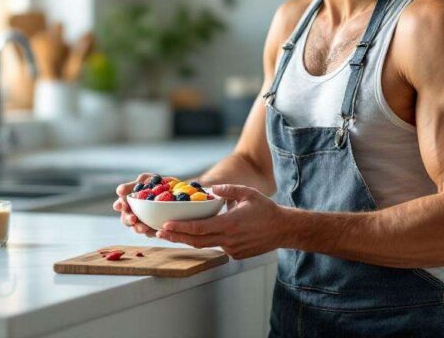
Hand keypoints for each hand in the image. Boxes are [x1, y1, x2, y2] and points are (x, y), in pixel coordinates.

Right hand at [113, 173, 156, 236]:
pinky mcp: (152, 229)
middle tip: (133, 218)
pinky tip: (155, 231)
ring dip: (138, 228)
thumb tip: (119, 191)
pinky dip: (151, 232)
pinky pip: (150, 233)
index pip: (120, 205)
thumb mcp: (148, 179)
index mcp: (129, 201)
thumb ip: (135, 183)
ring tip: (144, 228)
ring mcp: (142, 222)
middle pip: (125, 219)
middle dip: (128, 219)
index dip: (119, 205)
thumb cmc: (158, 183)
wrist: (177, 191)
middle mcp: (133, 213)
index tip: (121, 205)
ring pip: (136, 228)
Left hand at [157, 184, 283, 258]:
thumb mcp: (248, 193)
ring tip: (171, 234)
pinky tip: (200, 234)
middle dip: (176, 237)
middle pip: (196, 240)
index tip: (166, 225)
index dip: (181, 228)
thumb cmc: (266, 210)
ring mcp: (232, 249)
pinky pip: (218, 247)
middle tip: (160, 233)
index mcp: (230, 224)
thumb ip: (228, 190)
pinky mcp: (236, 254)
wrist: (283, 229)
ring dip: (188, 240)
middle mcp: (229, 239)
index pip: (199, 228)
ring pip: (205, 245)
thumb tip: (210, 189)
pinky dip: (207, 240)